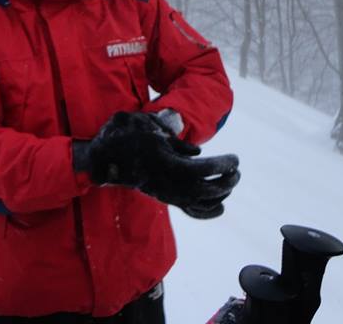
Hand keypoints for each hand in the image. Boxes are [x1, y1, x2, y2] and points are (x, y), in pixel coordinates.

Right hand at [74, 111, 239, 217]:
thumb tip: (197, 152)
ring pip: (200, 202)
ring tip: (231, 181)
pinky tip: (220, 206)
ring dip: (220, 194)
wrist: (106, 158)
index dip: (222, 165)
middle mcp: (169, 183)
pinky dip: (207, 212)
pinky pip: (189, 211)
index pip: (203, 169)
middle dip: (226, 180)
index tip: (235, 159)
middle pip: (207, 189)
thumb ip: (176, 142)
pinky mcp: (165, 199)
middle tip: (236, 170)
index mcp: (168, 163)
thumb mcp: (151, 130)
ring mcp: (167, 193)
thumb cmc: (129, 137)